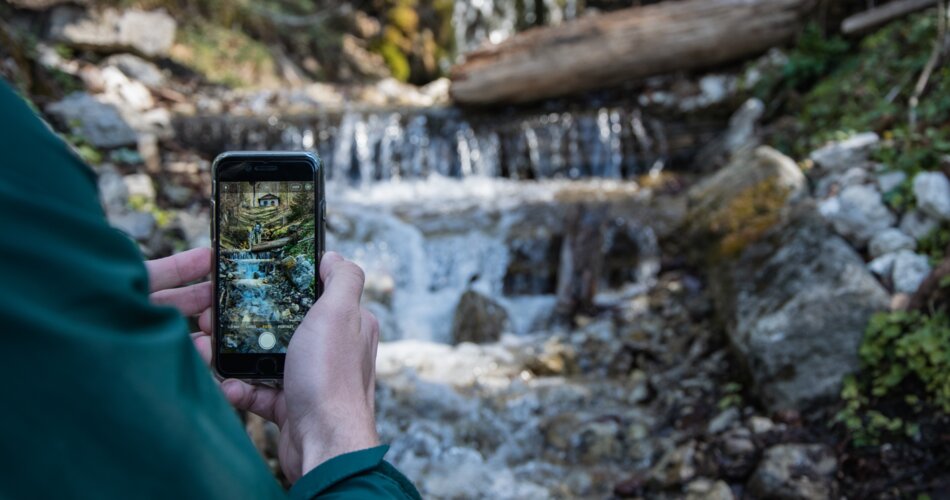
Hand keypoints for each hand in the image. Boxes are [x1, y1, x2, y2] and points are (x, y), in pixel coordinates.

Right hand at [147, 249, 380, 481]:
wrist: (325, 443)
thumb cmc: (331, 378)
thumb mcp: (339, 314)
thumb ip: (343, 279)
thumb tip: (333, 257)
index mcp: (348, 323)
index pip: (317, 291)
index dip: (287, 282)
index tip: (254, 276)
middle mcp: (332, 348)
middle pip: (285, 323)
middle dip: (249, 320)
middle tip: (215, 314)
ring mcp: (311, 378)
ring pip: (267, 357)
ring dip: (236, 354)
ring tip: (207, 346)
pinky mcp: (292, 405)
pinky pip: (259, 390)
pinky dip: (241, 388)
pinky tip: (229, 386)